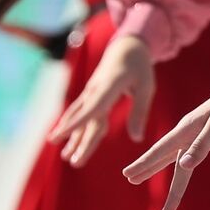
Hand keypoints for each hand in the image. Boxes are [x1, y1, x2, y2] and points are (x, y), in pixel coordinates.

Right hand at [49, 34, 154, 165]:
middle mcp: (96, 90)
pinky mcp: (90, 95)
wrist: (125, 47)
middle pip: (87, 118)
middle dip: (79, 140)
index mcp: (111, 85)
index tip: (62, 135)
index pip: (92, 107)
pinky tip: (65, 140)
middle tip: (73, 162)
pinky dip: (73, 127)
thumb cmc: (140, 67)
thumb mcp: (146, 86)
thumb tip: (137, 138)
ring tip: (66, 157)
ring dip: (72, 137)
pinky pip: (81, 114)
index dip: (77, 122)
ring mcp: (90, 93)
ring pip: (80, 117)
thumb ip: (140, 111)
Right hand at [123, 60, 209, 209]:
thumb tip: (183, 165)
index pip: (161, 150)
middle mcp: (189, 129)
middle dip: (148, 168)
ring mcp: (200, 130)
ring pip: (178, 155)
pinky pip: (191, 151)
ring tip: (145, 177)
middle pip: (166, 154)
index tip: (127, 175)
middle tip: (130, 180)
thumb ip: (202, 144)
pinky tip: (181, 164)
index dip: (145, 164)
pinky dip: (183, 162)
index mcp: (188, 127)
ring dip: (164, 168)